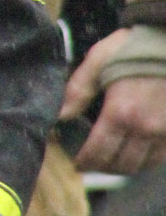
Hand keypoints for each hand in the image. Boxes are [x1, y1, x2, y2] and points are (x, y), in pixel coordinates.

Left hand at [60, 29, 165, 172]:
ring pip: (142, 165)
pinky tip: (136, 155)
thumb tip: (60, 115)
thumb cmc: (132, 47)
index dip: (85, 162)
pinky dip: (146, 162)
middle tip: (91, 164)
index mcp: (120, 111)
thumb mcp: (98, 60)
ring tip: (111, 162)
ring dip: (124, 169)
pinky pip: (160, 158)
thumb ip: (77, 90)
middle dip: (101, 168)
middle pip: (120, 164)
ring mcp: (164, 131)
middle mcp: (143, 127)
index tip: (77, 164)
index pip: (99, 151)